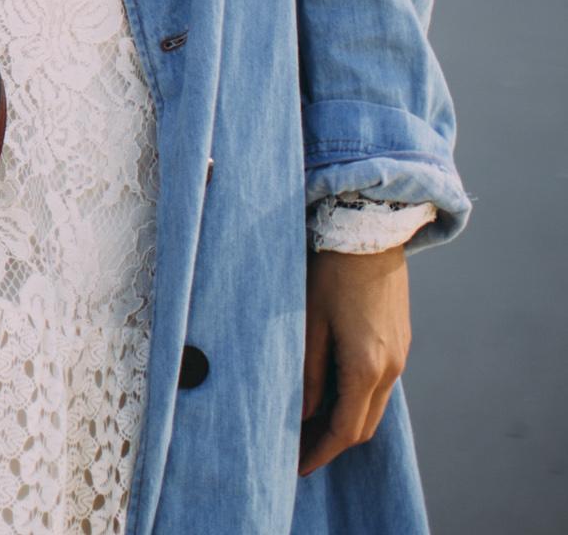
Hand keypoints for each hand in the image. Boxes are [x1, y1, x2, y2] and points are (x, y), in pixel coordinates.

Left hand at [299, 244, 409, 475]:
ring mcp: (400, 355)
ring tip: (309, 426)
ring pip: (374, 406)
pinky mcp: (400, 342)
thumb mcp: (308, 322)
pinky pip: (379, 385)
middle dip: (332, 443)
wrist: (369, 232)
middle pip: (364, 425)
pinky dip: (356, 399)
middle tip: (298, 450)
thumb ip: (308, 372)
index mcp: (367, 366)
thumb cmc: (329, 273)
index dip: (321, 451)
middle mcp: (391, 367)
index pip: (345, 428)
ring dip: (345, 421)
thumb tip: (304, 413)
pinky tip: (330, 394)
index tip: (298, 466)